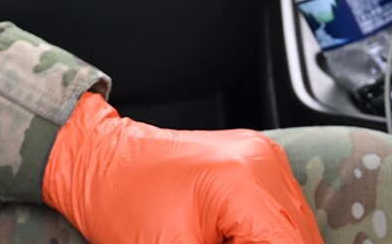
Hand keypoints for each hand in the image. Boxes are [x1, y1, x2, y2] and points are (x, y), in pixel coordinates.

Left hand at [43, 93, 319, 243]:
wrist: (93, 158)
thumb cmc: (120, 202)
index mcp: (245, 181)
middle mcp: (262, 162)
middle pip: (299, 238)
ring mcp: (261, 157)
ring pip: (294, 228)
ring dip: (267, 243)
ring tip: (218, 240)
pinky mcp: (255, 162)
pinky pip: (280, 212)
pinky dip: (263, 235)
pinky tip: (229, 238)